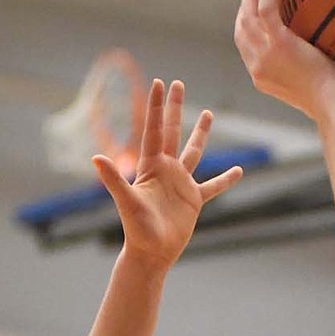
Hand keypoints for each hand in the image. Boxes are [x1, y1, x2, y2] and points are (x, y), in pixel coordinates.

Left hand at [93, 80, 240, 270]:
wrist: (151, 252)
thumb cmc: (137, 229)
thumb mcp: (126, 201)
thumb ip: (114, 179)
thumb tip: (96, 158)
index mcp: (151, 166)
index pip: (155, 130)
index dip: (156, 106)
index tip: (158, 83)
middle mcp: (166, 170)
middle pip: (172, 132)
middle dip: (175, 108)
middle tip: (178, 84)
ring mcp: (181, 183)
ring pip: (194, 152)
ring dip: (200, 133)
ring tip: (208, 113)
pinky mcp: (193, 200)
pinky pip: (213, 186)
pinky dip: (225, 179)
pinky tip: (238, 171)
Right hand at [234, 0, 334, 117]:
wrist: (329, 103)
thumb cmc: (325, 97)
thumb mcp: (301, 85)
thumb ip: (292, 70)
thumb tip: (303, 54)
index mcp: (259, 77)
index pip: (244, 45)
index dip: (245, 22)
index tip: (252, 8)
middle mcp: (257, 66)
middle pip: (242, 28)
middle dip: (245, 5)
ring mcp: (265, 54)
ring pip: (249, 17)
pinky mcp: (279, 43)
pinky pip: (266, 11)